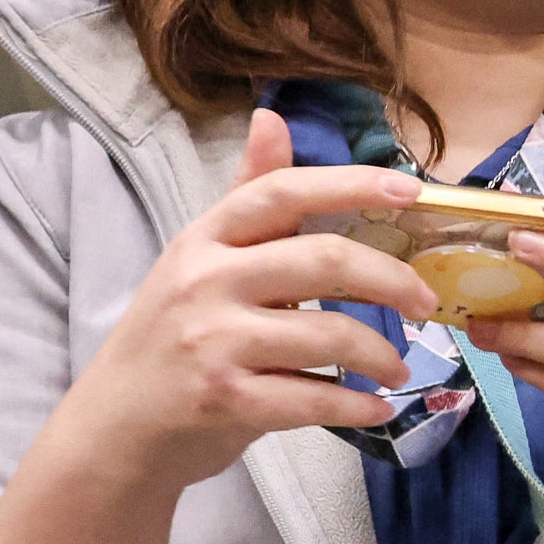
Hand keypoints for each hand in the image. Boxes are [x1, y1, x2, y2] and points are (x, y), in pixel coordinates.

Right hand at [44, 109, 433, 494]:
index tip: (413, 192)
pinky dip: (359, 407)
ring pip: (331, 335)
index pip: (283, 192)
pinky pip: (316, 399)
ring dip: (382, 356)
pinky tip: (374, 408)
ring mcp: (213, 341)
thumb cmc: (172, 338)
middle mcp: (206, 280)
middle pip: (323, 260)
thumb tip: (274, 117)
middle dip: (393, 280)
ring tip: (398, 369)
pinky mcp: (225, 400)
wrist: (116, 426)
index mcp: (205, 238)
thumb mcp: (201, 259)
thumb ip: (249, 197)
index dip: (352, 184)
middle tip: (426, 302)